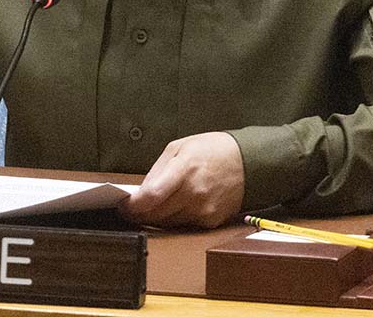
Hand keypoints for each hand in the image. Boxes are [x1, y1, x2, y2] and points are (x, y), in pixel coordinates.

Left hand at [120, 132, 244, 228]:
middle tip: (131, 209)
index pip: (151, 197)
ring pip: (167, 223)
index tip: (123, 205)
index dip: (132, 206)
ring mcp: (203, 210)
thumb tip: (141, 192)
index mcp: (184, 169)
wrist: (249, 162)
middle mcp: (194, 193)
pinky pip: (183, 225)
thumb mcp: (180, 147)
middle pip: (155, 215)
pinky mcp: (210, 221)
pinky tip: (176, 206)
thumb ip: (157, 170)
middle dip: (139, 214)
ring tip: (153, 205)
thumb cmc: (213, 150)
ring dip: (155, 217)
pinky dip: (174, 218)